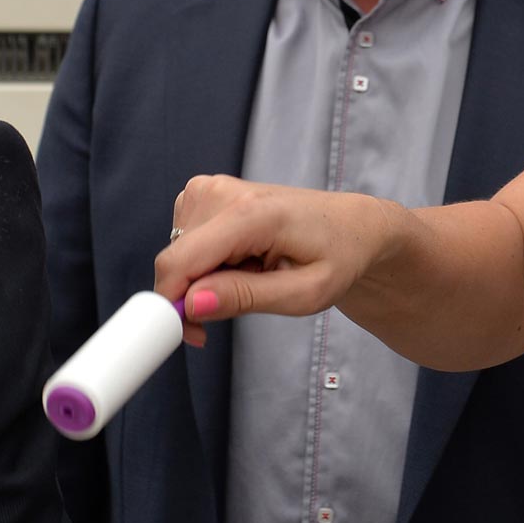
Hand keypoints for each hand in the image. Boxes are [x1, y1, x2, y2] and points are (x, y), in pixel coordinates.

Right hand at [153, 175, 401, 346]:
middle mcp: (223, 192)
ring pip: (178, 253)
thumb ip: (245, 297)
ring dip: (207, 275)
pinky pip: (185, 241)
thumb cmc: (337, 257)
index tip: (194, 334)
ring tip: (254, 271)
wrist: (351, 226)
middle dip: (197, 294)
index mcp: (250, 214)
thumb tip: (191, 303)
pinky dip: (208, 259)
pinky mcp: (206, 192)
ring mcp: (212, 188)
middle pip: (176, 261)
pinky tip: (243, 256)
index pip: (179, 262)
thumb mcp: (304, 293)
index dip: (171, 305)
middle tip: (247, 299)